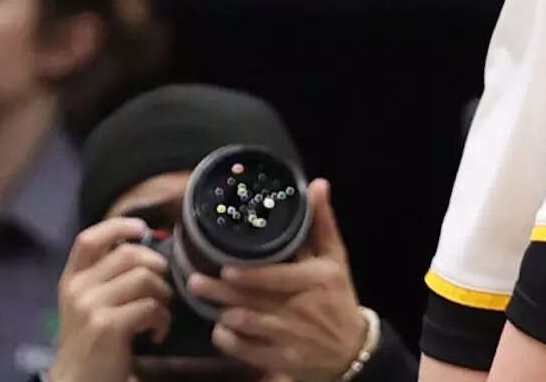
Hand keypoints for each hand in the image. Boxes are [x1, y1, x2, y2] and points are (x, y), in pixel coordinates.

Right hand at [49, 218, 172, 381]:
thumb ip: (104, 276)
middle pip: (129, 254)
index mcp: (71, 279)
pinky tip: (158, 333)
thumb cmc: (89, 342)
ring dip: (164, 294)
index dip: (118, 226)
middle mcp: (78, 289)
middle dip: (157, 266)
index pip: (88, 239)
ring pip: (145, 278)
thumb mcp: (86, 304)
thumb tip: (144, 244)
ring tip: (161, 313)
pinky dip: (164, 319)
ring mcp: (91, 307)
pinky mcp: (108, 326)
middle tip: (163, 287)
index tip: (142, 229)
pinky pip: (151, 307)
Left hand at [189, 180, 368, 381]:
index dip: (248, 276)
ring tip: (202, 300)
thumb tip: (317, 184)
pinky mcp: (280, 360)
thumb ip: (322, 222)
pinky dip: (229, 342)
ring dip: (222, 314)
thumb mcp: (335, 258)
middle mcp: (300, 310)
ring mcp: (289, 339)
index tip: (224, 267)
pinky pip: (247, 352)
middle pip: (253, 301)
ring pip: (247, 326)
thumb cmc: (339, 297)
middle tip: (194, 281)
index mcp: (315, 281)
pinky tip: (218, 330)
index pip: (276, 278)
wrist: (352, 350)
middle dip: (221, 293)